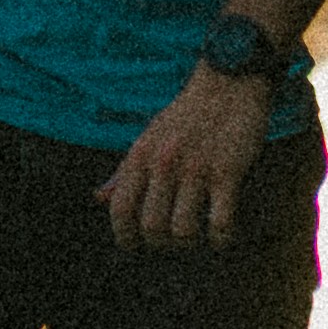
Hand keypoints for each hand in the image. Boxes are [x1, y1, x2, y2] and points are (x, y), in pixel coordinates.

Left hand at [101, 63, 271, 250]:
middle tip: (173, 239)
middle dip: (162, 243)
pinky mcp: (227, 172)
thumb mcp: (149, 136)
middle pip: (152, 227)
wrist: (228, 82)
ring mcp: (196, 169)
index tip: (134, 246)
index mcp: (141, 154)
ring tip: (197, 234)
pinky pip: (220, 223)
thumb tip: (99, 198)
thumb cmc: (187, 114)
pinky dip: (221, 238)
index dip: (124, 236)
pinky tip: (221, 233)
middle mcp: (164, 163)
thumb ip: (124, 169)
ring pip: (183, 231)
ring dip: (191, 242)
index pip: (120, 208)